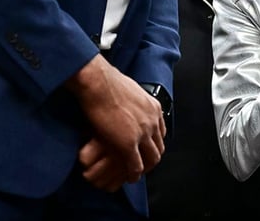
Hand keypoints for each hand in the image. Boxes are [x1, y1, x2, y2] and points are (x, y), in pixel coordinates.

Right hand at [65, 54, 165, 187]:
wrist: (98, 83)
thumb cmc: (107, 82)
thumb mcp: (130, 90)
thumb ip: (133, 101)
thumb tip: (127, 102)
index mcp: (153, 108)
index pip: (161, 131)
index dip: (154, 142)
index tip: (148, 147)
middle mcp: (152, 120)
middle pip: (159, 146)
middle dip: (153, 157)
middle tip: (145, 164)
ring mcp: (143, 133)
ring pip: (152, 158)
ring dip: (146, 168)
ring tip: (138, 174)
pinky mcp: (128, 144)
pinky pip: (136, 165)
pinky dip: (134, 174)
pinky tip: (130, 177)